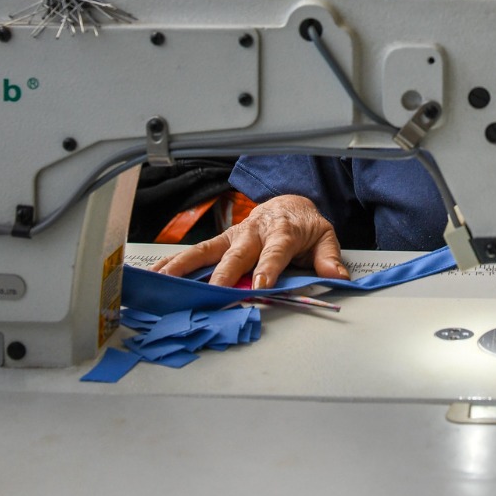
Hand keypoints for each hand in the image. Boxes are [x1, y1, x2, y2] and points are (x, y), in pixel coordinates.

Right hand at [149, 194, 347, 288]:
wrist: (289, 205)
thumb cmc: (304, 226)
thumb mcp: (324, 237)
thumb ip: (329, 257)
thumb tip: (338, 277)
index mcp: (283, 231)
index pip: (275, 251)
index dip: (268, 267)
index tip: (260, 284)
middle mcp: (255, 232)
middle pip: (238, 252)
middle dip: (226, 272)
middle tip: (215, 290)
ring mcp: (234, 236)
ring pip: (209, 250)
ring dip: (188, 265)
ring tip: (168, 279)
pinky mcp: (221, 241)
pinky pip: (197, 252)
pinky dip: (176, 261)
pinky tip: (158, 272)